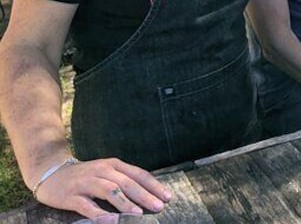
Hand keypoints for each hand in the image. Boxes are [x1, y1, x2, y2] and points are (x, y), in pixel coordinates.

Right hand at [34, 157, 170, 219]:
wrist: (50, 173)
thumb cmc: (84, 175)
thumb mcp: (106, 171)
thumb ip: (123, 179)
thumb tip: (147, 193)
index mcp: (113, 165)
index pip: (138, 174)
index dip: (154, 186)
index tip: (167, 197)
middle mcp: (101, 171)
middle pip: (127, 183)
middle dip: (145, 196)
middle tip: (158, 207)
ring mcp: (86, 183)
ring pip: (110, 192)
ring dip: (126, 203)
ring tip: (138, 214)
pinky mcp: (72, 196)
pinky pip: (87, 206)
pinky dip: (100, 214)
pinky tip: (111, 221)